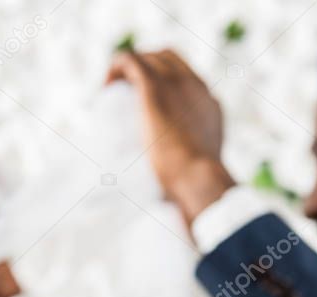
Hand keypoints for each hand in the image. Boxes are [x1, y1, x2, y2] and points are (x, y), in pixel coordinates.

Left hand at [106, 49, 234, 224]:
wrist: (200, 181)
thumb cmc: (200, 191)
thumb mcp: (202, 183)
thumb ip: (196, 187)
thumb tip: (187, 220)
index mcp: (211, 108)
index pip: (191, 83)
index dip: (169, 88)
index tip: (151, 110)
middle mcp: (197, 89)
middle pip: (170, 61)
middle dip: (149, 69)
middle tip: (128, 95)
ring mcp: (177, 85)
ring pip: (151, 57)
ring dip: (131, 67)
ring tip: (113, 89)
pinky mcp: (155, 89)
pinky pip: (132, 61)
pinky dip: (117, 66)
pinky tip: (106, 84)